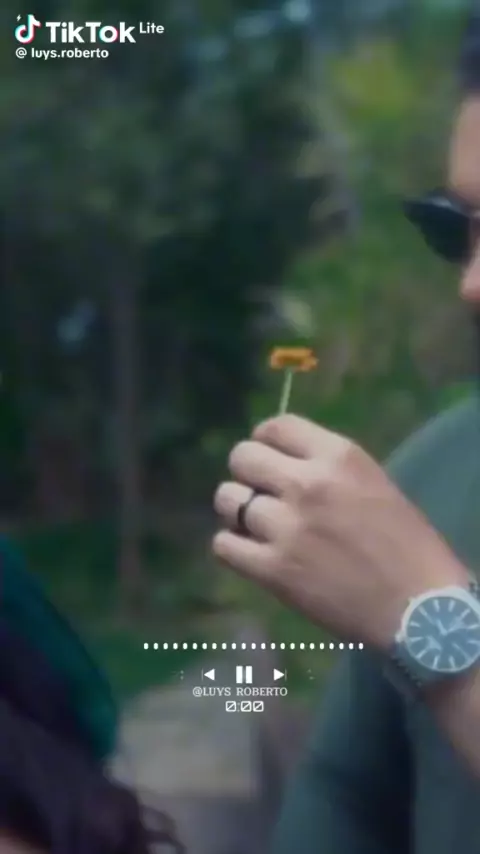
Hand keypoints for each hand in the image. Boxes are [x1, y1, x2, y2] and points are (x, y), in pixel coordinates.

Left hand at [212, 414, 468, 648]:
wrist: (418, 607)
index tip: (269, 458)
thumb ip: (325, 466)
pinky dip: (233, 547)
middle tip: (261, 494)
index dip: (264, 440)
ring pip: (227, 500)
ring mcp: (286, 527)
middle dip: (246, 473)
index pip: (276, 426)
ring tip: (256, 526)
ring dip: (237, 511)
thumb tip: (279, 461)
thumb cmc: (405, 543)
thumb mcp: (372, 481)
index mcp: (338, 456)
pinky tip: (252, 553)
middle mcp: (306, 484)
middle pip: (242, 457)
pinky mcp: (272, 569)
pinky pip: (223, 545)